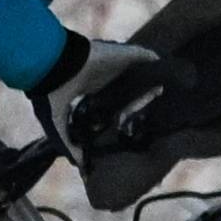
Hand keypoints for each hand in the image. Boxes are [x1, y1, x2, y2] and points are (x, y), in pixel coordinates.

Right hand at [35, 33, 165, 168]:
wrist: (54, 67)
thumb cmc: (52, 93)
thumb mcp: (56, 124)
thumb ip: (69, 144)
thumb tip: (79, 166)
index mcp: (88, 89)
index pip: (108, 97)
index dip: (120, 106)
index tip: (132, 119)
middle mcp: (103, 76)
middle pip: (127, 84)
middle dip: (140, 92)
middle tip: (153, 105)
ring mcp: (113, 64)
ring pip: (138, 70)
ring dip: (150, 76)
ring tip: (167, 88)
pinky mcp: (122, 54)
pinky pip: (146, 55)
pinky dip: (156, 61)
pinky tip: (169, 69)